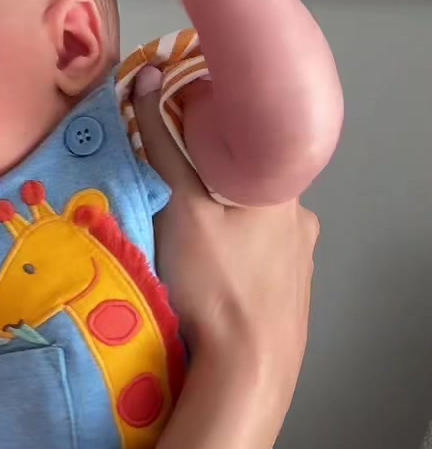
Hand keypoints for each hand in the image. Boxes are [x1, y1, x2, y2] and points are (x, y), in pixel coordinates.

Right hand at [133, 74, 317, 431]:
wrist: (249, 372)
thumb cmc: (215, 284)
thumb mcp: (178, 206)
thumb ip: (161, 143)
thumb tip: (147, 76)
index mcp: (279, 184)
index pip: (235, 136)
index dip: (194, 133)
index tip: (159, 142)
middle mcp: (300, 216)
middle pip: (241, 179)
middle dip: (204, 182)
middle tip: (163, 200)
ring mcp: (301, 258)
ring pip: (250, 222)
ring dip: (219, 224)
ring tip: (181, 245)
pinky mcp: (292, 294)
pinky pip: (256, 259)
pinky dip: (232, 259)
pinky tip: (209, 278)